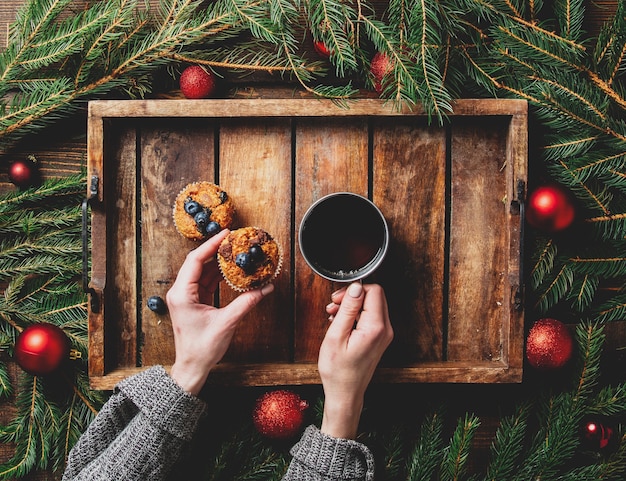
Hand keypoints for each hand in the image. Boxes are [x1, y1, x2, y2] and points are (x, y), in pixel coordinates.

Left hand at [166, 229, 273, 394]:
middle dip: (215, 250)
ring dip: (217, 261)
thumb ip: (246, 302)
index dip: (211, 245)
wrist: (192, 367)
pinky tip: (230, 269)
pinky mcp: (193, 301)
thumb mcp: (227, 323)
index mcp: (182, 294)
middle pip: (197, 262)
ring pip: (202, 271)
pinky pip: (205, 281)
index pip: (196, 261)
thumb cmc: (202, 349)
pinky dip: (217, 274)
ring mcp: (186, 296)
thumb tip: (265, 288)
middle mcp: (180, 292)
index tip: (226, 234)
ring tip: (233, 251)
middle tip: (232, 239)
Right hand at [319, 282, 392, 438]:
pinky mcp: (379, 338)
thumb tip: (356, 287)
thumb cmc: (338, 371)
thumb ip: (348, 309)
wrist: (345, 394)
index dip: (354, 290)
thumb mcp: (336, 336)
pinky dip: (355, 316)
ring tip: (334, 316)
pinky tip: (341, 324)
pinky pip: (370, 317)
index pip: (374, 291)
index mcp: (376, 328)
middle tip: (334, 306)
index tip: (338, 299)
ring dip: (352, 306)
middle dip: (352, 297)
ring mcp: (384, 335)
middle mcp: (385, 330)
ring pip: (371, 306)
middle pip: (374, 296)